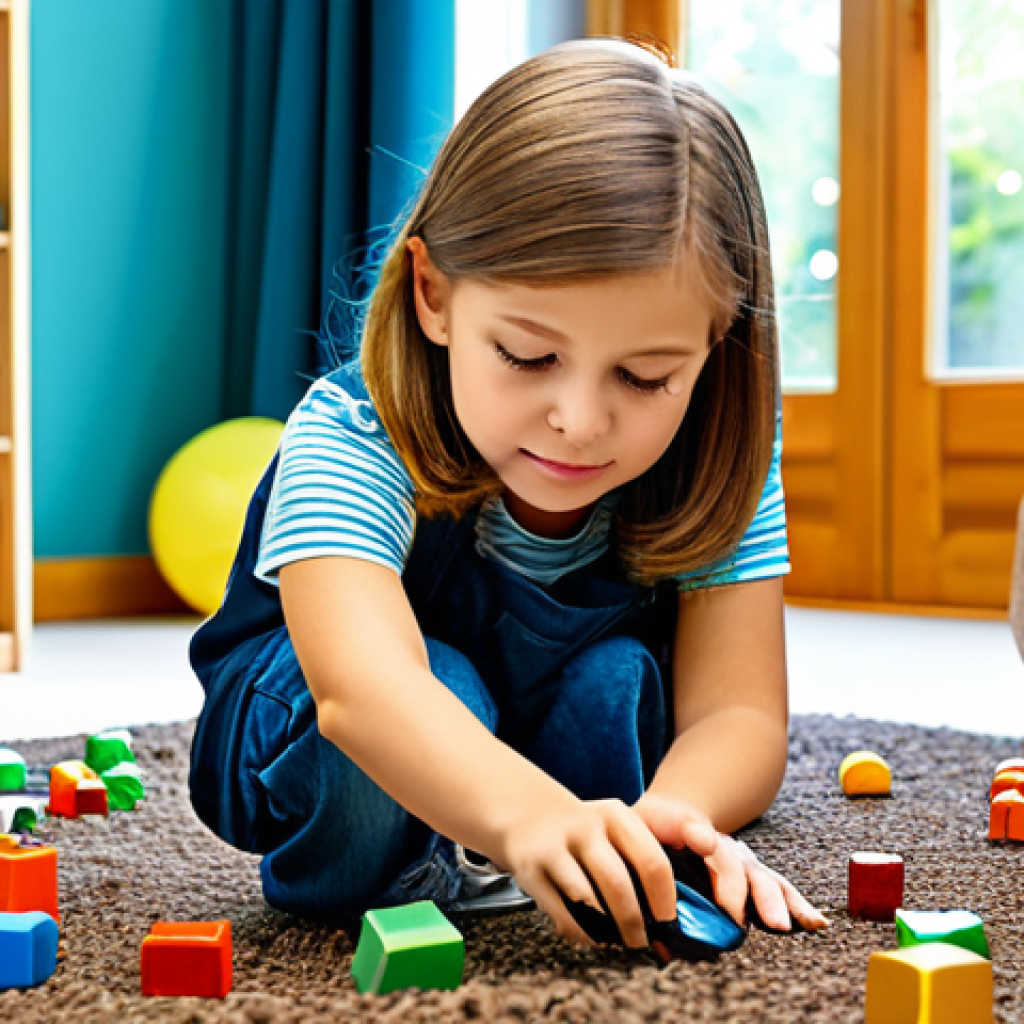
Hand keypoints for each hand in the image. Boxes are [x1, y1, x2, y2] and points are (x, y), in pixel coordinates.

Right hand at [498, 794, 678, 949]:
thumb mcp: (614, 828)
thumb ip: (639, 860)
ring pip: (589, 902)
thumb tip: (667, 918)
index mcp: (615, 816)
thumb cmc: (584, 832)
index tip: (667, 924)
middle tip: (641, 944)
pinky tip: (589, 934)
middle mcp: (585, 827)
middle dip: (634, 924)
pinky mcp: (531, 870)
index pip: (652, 862)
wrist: (527, 813)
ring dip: (608, 931)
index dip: (664, 900)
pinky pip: (563, 914)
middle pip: (619, 885)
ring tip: (617, 941)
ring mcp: (555, 847)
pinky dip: (581, 933)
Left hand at [633, 791, 828, 931]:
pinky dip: (798, 906)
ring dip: (775, 901)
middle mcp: (721, 845)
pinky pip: (779, 890)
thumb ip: (655, 836)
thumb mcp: (644, 823)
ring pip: (760, 878)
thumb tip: (690, 847)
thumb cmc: (652, 827)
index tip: (704, 843)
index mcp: (689, 828)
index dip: (699, 835)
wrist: (670, 817)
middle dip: (739, 888)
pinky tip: (816, 922)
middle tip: (736, 914)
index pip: (693, 829)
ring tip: (784, 925)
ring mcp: (741, 861)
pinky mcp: (753, 878)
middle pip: (732, 861)